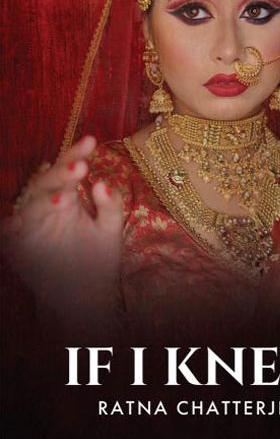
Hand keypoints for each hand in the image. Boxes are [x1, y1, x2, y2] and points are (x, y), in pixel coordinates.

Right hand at [3, 136, 123, 321]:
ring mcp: (32, 226)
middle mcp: (47, 206)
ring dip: (43, 199)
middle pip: (47, 181)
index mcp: (68, 196)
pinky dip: (8, 229)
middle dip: (62, 172)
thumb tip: (102, 183)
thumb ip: (111, 206)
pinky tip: (13, 225)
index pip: (69, 169)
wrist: (85, 297)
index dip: (76, 153)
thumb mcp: (111, 230)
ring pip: (30, 204)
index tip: (91, 141)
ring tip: (61, 197)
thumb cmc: (98, 258)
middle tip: (80, 167)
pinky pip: (9, 236)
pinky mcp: (19, 248)